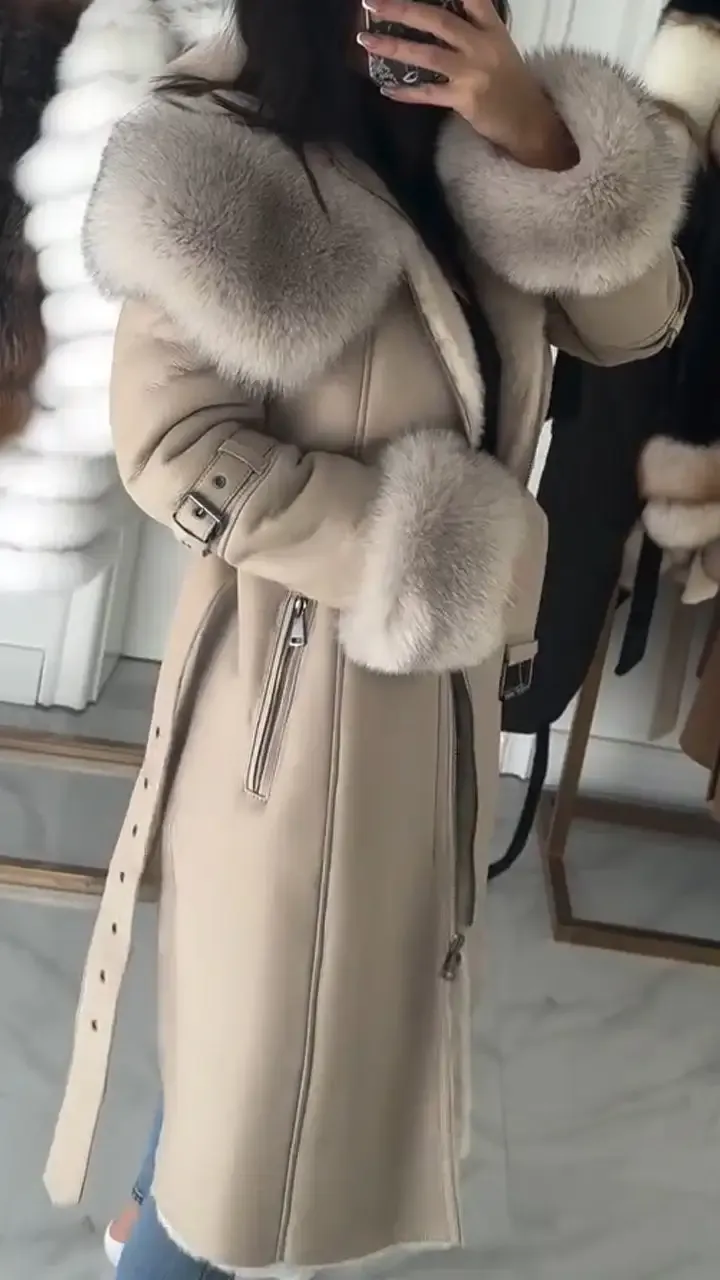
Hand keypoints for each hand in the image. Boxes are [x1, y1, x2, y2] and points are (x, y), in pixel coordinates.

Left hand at [358, 0, 578, 170]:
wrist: (531, 122)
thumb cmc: (510, 83)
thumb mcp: (498, 46)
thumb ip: (473, 27)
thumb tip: (438, 19)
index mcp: (491, 28)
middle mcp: (481, 45)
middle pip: (437, 20)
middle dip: (402, 9)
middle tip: (372, 3)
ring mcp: (473, 72)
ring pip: (427, 55)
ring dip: (394, 47)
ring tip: (366, 41)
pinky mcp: (465, 100)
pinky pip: (429, 94)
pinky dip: (406, 92)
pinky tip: (386, 88)